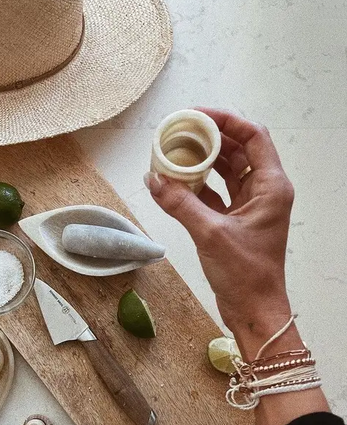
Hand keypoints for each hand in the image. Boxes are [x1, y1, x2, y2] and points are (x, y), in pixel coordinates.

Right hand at [144, 108, 293, 354]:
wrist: (254, 310)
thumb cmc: (246, 275)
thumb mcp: (210, 234)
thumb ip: (180, 204)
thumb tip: (152, 179)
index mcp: (271, 186)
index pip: (253, 136)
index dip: (226, 120)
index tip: (196, 114)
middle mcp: (264, 191)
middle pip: (238, 149)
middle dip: (209, 138)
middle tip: (179, 131)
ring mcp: (251, 206)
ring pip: (227, 171)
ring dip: (203, 161)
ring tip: (174, 152)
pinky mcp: (236, 221)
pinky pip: (217, 192)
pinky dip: (198, 186)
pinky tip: (176, 182)